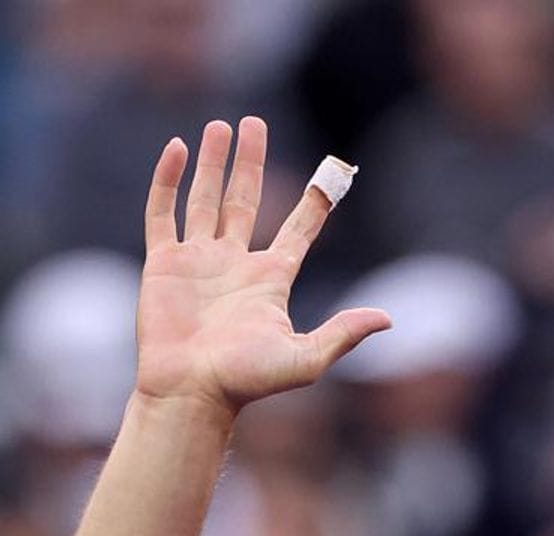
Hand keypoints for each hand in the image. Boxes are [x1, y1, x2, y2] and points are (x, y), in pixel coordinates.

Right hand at [136, 117, 389, 413]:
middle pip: (245, 202)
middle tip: (254, 123)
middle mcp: (236, 265)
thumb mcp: (306, 358)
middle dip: (251, 163)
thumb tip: (388, 318)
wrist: (191, 393)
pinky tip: (179, 149)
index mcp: (271, 281)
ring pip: (206, 199)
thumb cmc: (247, 381)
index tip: (331, 172)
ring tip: (220, 126)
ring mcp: (199, 262)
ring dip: (213, 163)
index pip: (297, 230)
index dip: (314, 203)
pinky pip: (164, 213)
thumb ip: (343, 333)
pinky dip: (169, 180)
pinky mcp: (163, 264)